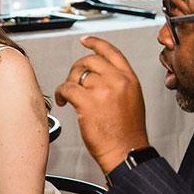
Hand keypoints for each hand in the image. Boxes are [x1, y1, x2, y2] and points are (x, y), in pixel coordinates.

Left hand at [55, 36, 149, 174]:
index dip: (96, 43)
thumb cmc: (128, 133)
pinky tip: (62, 102)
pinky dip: (60, 94)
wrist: (126, 152)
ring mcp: (102, 90)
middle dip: (76, 68)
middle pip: (89, 60)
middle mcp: (117, 81)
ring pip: (76, 75)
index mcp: (129, 79)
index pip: (111, 52)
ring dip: (68, 84)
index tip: (85, 40)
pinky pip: (66, 88)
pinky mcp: (87, 102)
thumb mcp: (132, 100)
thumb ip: (119, 84)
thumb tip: (98, 76)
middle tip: (72, 80)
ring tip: (67, 96)